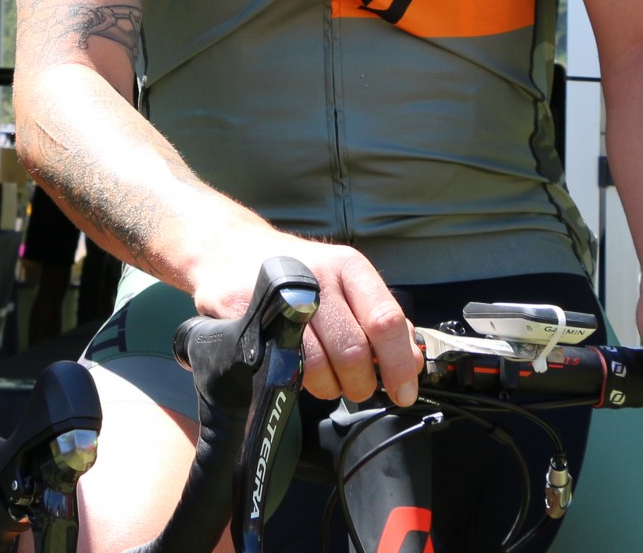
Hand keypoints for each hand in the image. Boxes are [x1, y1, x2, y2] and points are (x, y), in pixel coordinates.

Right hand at [186, 228, 419, 407]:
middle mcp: (317, 275)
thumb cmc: (297, 274)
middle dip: (360, 383)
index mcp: (348, 266)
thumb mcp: (344, 283)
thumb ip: (380, 319)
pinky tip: (298, 372)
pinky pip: (280, 365)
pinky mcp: (245, 312)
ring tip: (326, 380)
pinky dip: (296, 381)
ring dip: (328, 387)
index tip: (404, 392)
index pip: (385, 320)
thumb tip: (413, 362)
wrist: (229, 249)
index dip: (399, 364)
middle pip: (353, 351)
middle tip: (357, 387)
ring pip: (317, 366)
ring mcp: (279, 293)